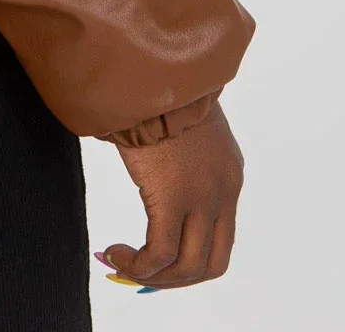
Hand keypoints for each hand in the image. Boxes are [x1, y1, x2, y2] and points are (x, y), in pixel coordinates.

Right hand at [97, 102, 244, 289]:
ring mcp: (201, 197)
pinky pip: (159, 253)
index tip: (158, 259)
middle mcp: (223, 192)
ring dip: (153, 276)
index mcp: (230, 175)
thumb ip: (180, 152)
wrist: (151, 67)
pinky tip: (115, 253)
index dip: (189, 258)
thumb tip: (152, 166)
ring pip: (186, 266)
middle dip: (175, 279)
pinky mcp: (172, 197)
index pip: (220, 238)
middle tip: (141, 272)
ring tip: (121, 263)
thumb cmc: (158, 86)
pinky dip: (137, 264)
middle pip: (210, 264)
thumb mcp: (184, 124)